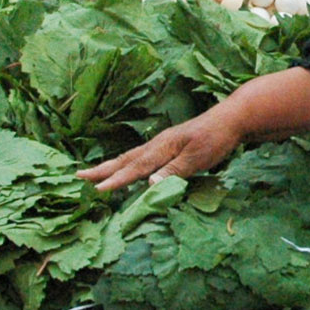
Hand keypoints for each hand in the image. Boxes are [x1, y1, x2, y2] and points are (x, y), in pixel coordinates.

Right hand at [78, 106, 242, 190]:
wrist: (231, 119)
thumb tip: (147, 184)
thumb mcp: (198, 158)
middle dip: (102, 170)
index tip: (97, 190)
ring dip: (110, 166)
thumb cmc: (216, 139)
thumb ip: (173, 171)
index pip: (135, 168)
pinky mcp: (168, 146)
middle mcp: (157, 144)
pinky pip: (140, 157)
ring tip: (93, 173)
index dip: (116, 181)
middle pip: (125, 160)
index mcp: (162, 147)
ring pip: (130, 157)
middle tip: (78, 176)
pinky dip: (126, 164)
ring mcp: (162, 144)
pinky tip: (125, 168)